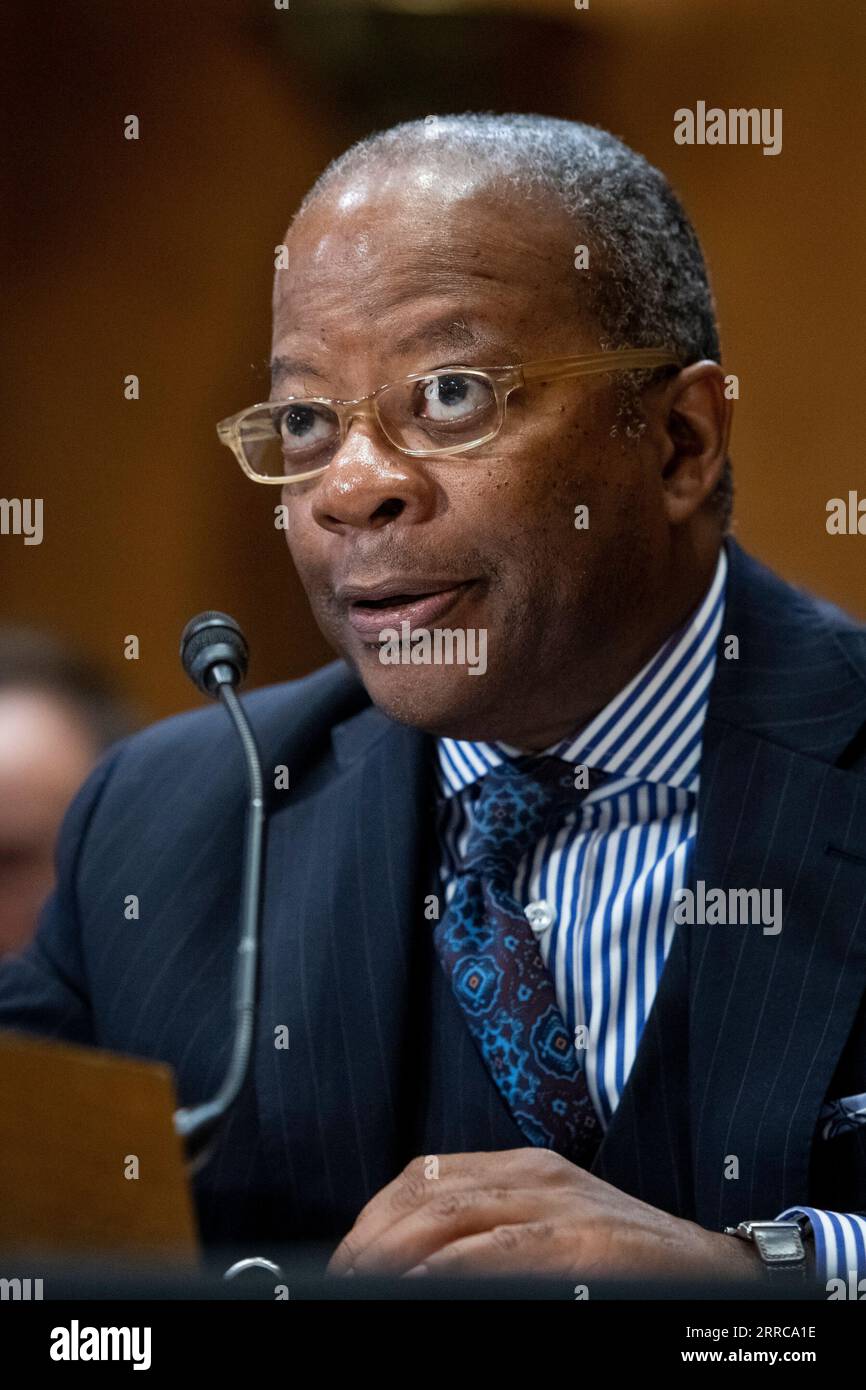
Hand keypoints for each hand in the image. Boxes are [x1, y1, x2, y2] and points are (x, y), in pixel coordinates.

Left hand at [327, 1148, 765, 1280]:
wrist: (715, 1267)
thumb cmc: (627, 1259)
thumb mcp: (551, 1230)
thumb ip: (490, 1236)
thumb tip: (416, 1266)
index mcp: (520, 1167)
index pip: (422, 1178)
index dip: (372, 1220)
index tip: (344, 1262)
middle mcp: (534, 1173)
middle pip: (425, 1195)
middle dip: (371, 1244)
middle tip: (343, 1283)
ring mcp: (560, 1202)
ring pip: (452, 1215)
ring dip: (396, 1257)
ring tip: (366, 1288)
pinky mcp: (585, 1241)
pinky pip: (503, 1250)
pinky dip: (452, 1269)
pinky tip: (425, 1288)